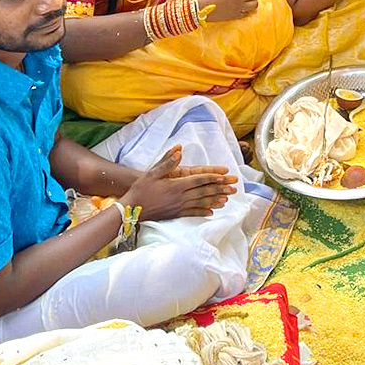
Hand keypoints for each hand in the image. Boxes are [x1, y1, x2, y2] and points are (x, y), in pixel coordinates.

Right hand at [120, 145, 237, 221]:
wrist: (131, 209)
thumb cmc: (141, 189)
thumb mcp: (152, 172)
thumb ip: (167, 162)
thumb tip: (179, 150)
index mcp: (176, 185)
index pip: (199, 180)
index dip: (212, 177)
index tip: (224, 175)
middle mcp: (180, 197)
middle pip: (204, 192)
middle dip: (220, 188)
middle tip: (233, 187)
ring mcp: (179, 207)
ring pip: (201, 203)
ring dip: (215, 200)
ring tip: (227, 199)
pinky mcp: (176, 214)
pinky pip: (193, 213)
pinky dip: (203, 212)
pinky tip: (212, 212)